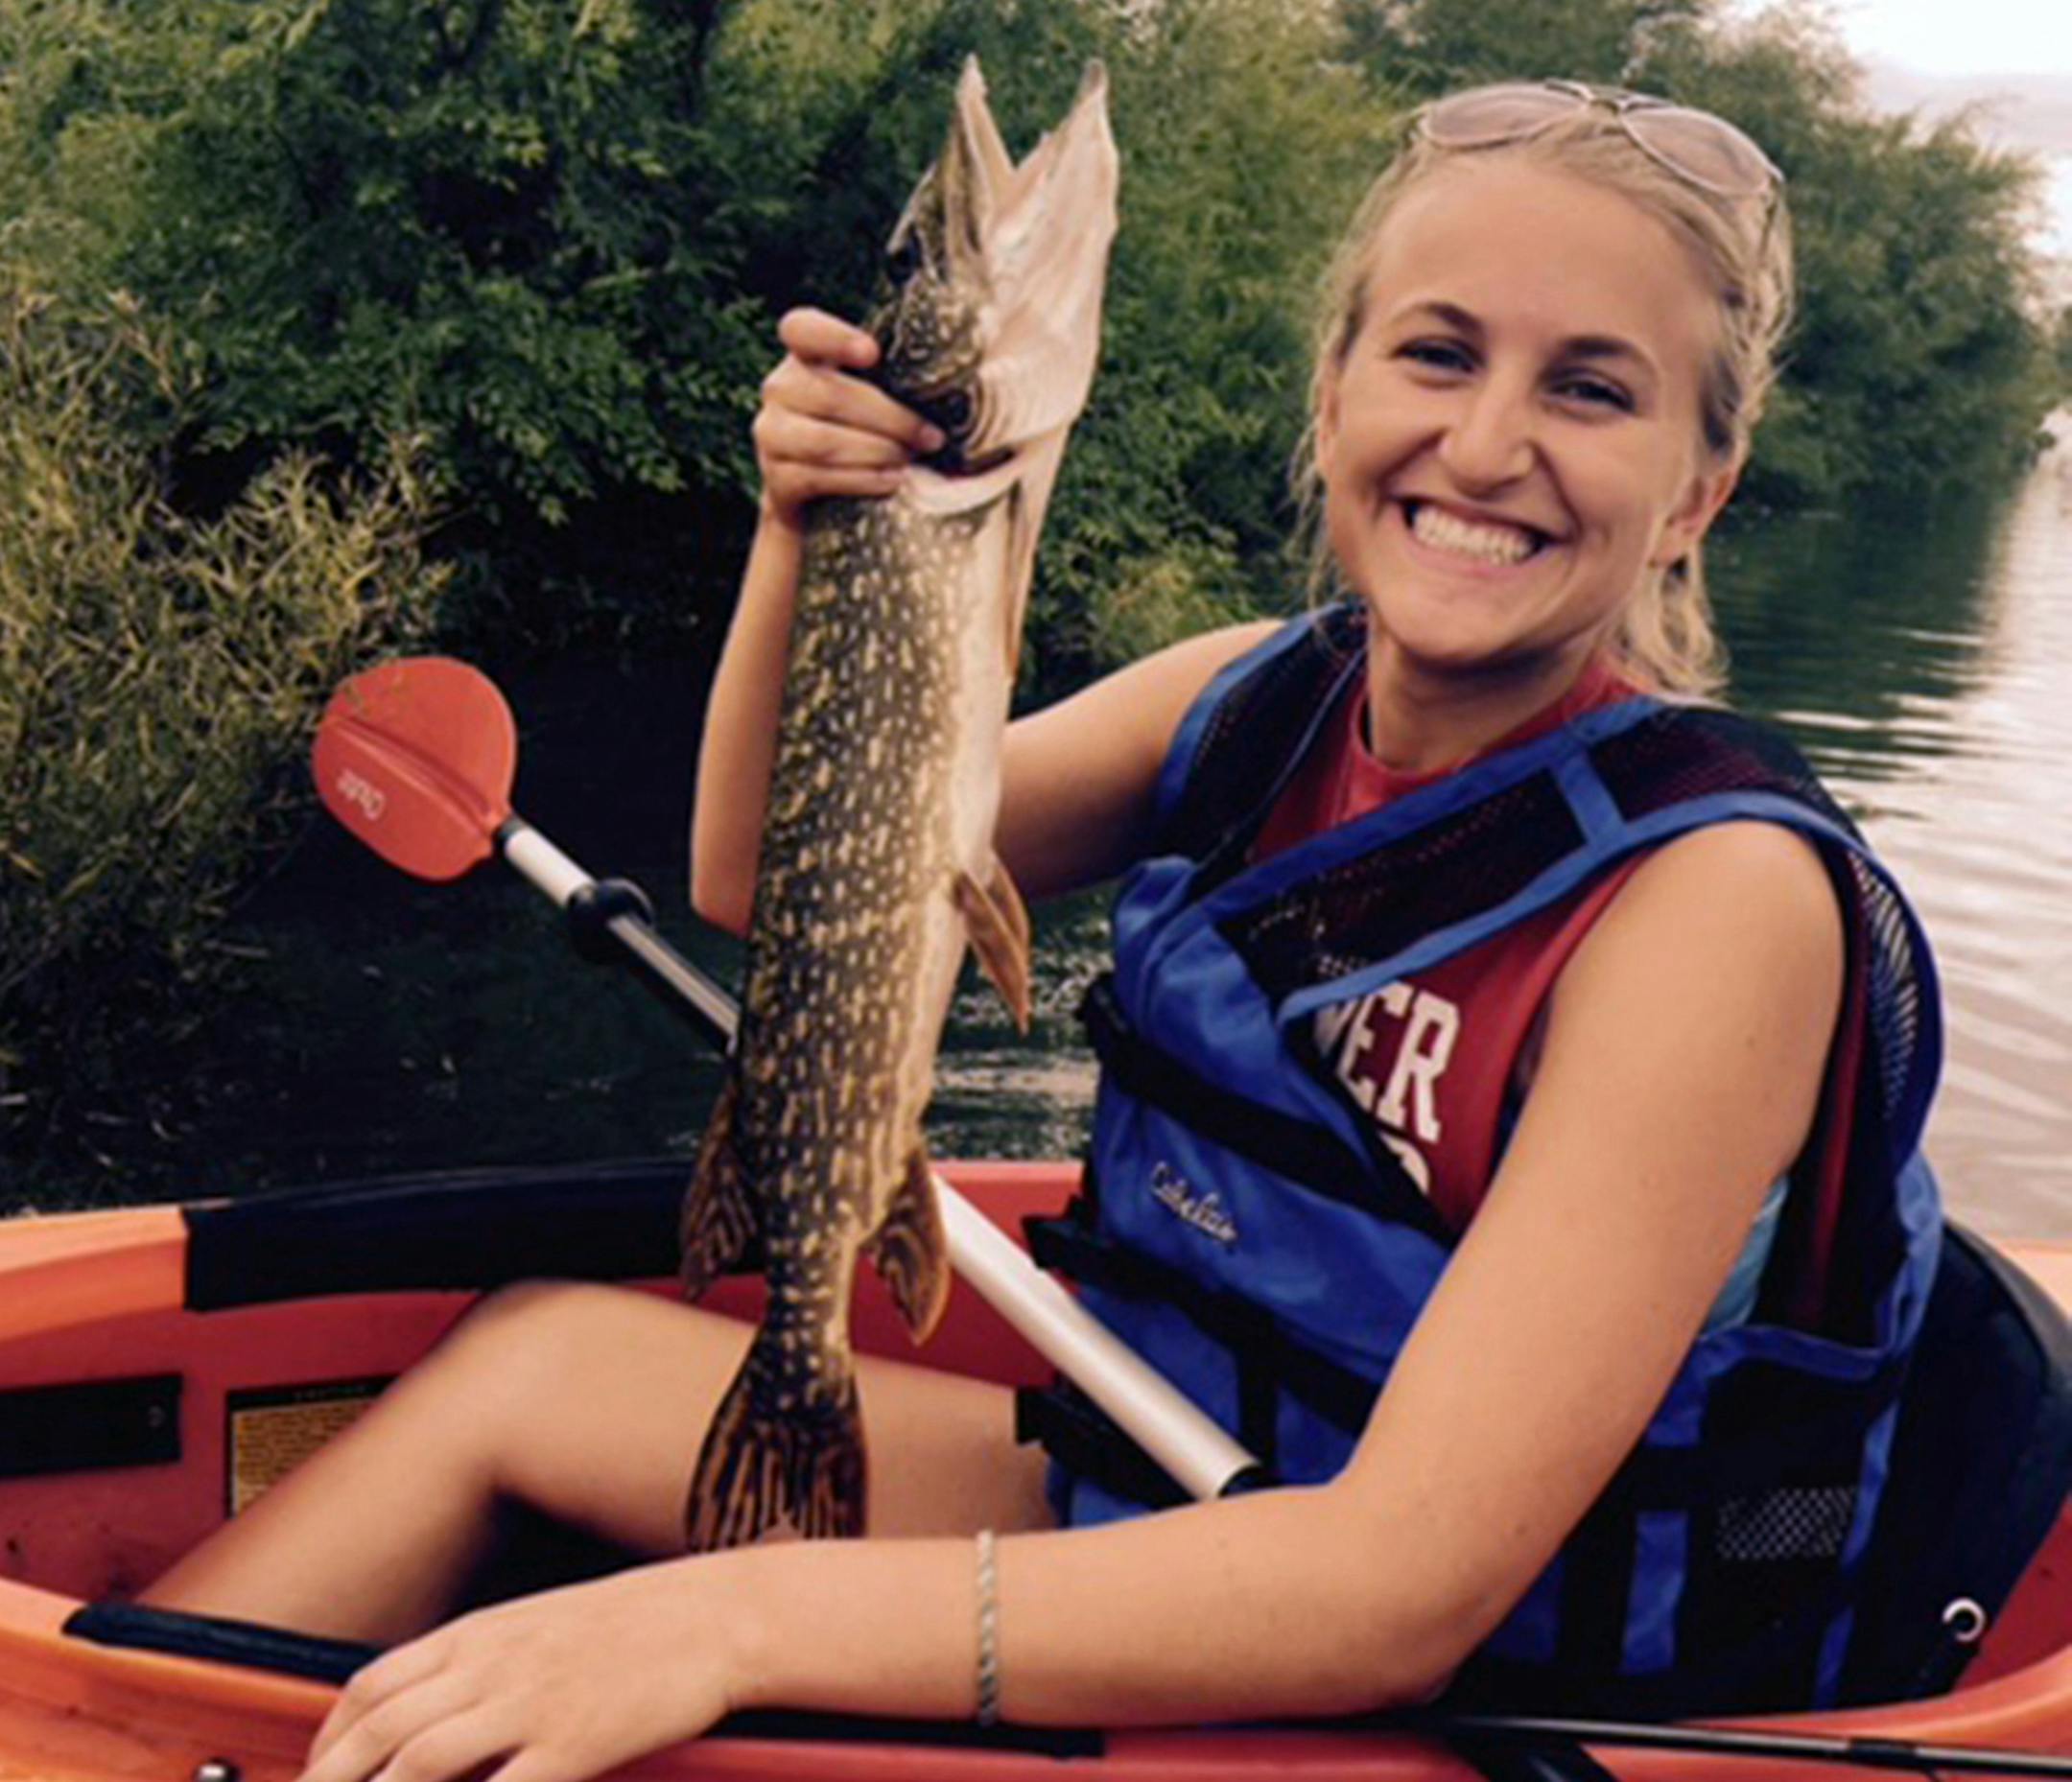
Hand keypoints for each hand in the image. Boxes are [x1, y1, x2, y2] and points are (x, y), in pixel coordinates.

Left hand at [298, 1560, 733, 1781]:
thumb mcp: (542, 1623)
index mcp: (482, 1634)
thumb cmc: (636, 1622)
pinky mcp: (575, 1742)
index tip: (314, 1775)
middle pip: (381, 1730)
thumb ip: (483, 1661)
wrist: (714, 1615)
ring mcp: (532, 1703)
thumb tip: (429, 1701)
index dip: (327, 1740)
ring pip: (422, 1762)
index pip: (373, 1686)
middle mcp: (493, 1665)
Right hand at [754, 307, 944, 530]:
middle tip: (932, 437)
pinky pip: (819, 476)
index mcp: (804, 355)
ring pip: (826, 440)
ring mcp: (771, 433)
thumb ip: (899, 376)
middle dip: (890, 418)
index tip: (873, 353)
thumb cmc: (864, 430)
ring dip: (879, 451)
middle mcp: (779, 387)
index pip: (800, 329)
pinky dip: (863, 479)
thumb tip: (986, 368)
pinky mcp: (776, 477)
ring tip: (912, 460)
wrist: (817, 497)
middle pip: (830, 395)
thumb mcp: (875, 394)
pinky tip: (893, 481)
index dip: (833, 337)